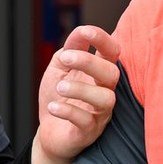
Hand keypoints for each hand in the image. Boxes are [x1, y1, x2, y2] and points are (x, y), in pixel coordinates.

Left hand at [31, 25, 120, 163]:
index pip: (113, 52)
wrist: (50, 132)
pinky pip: (85, 121)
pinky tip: (53, 107)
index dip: (103, 39)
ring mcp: (100, 113)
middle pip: (112, 73)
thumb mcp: (60, 68)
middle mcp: (105, 91)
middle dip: (88, 62)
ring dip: (81, 89)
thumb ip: (70, 49)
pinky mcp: (89, 132)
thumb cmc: (58, 97)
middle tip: (64, 59)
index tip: (85, 31)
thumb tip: (80, 31)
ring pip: (106, 99)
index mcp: (99, 73)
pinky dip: (68, 111)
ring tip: (60, 87)